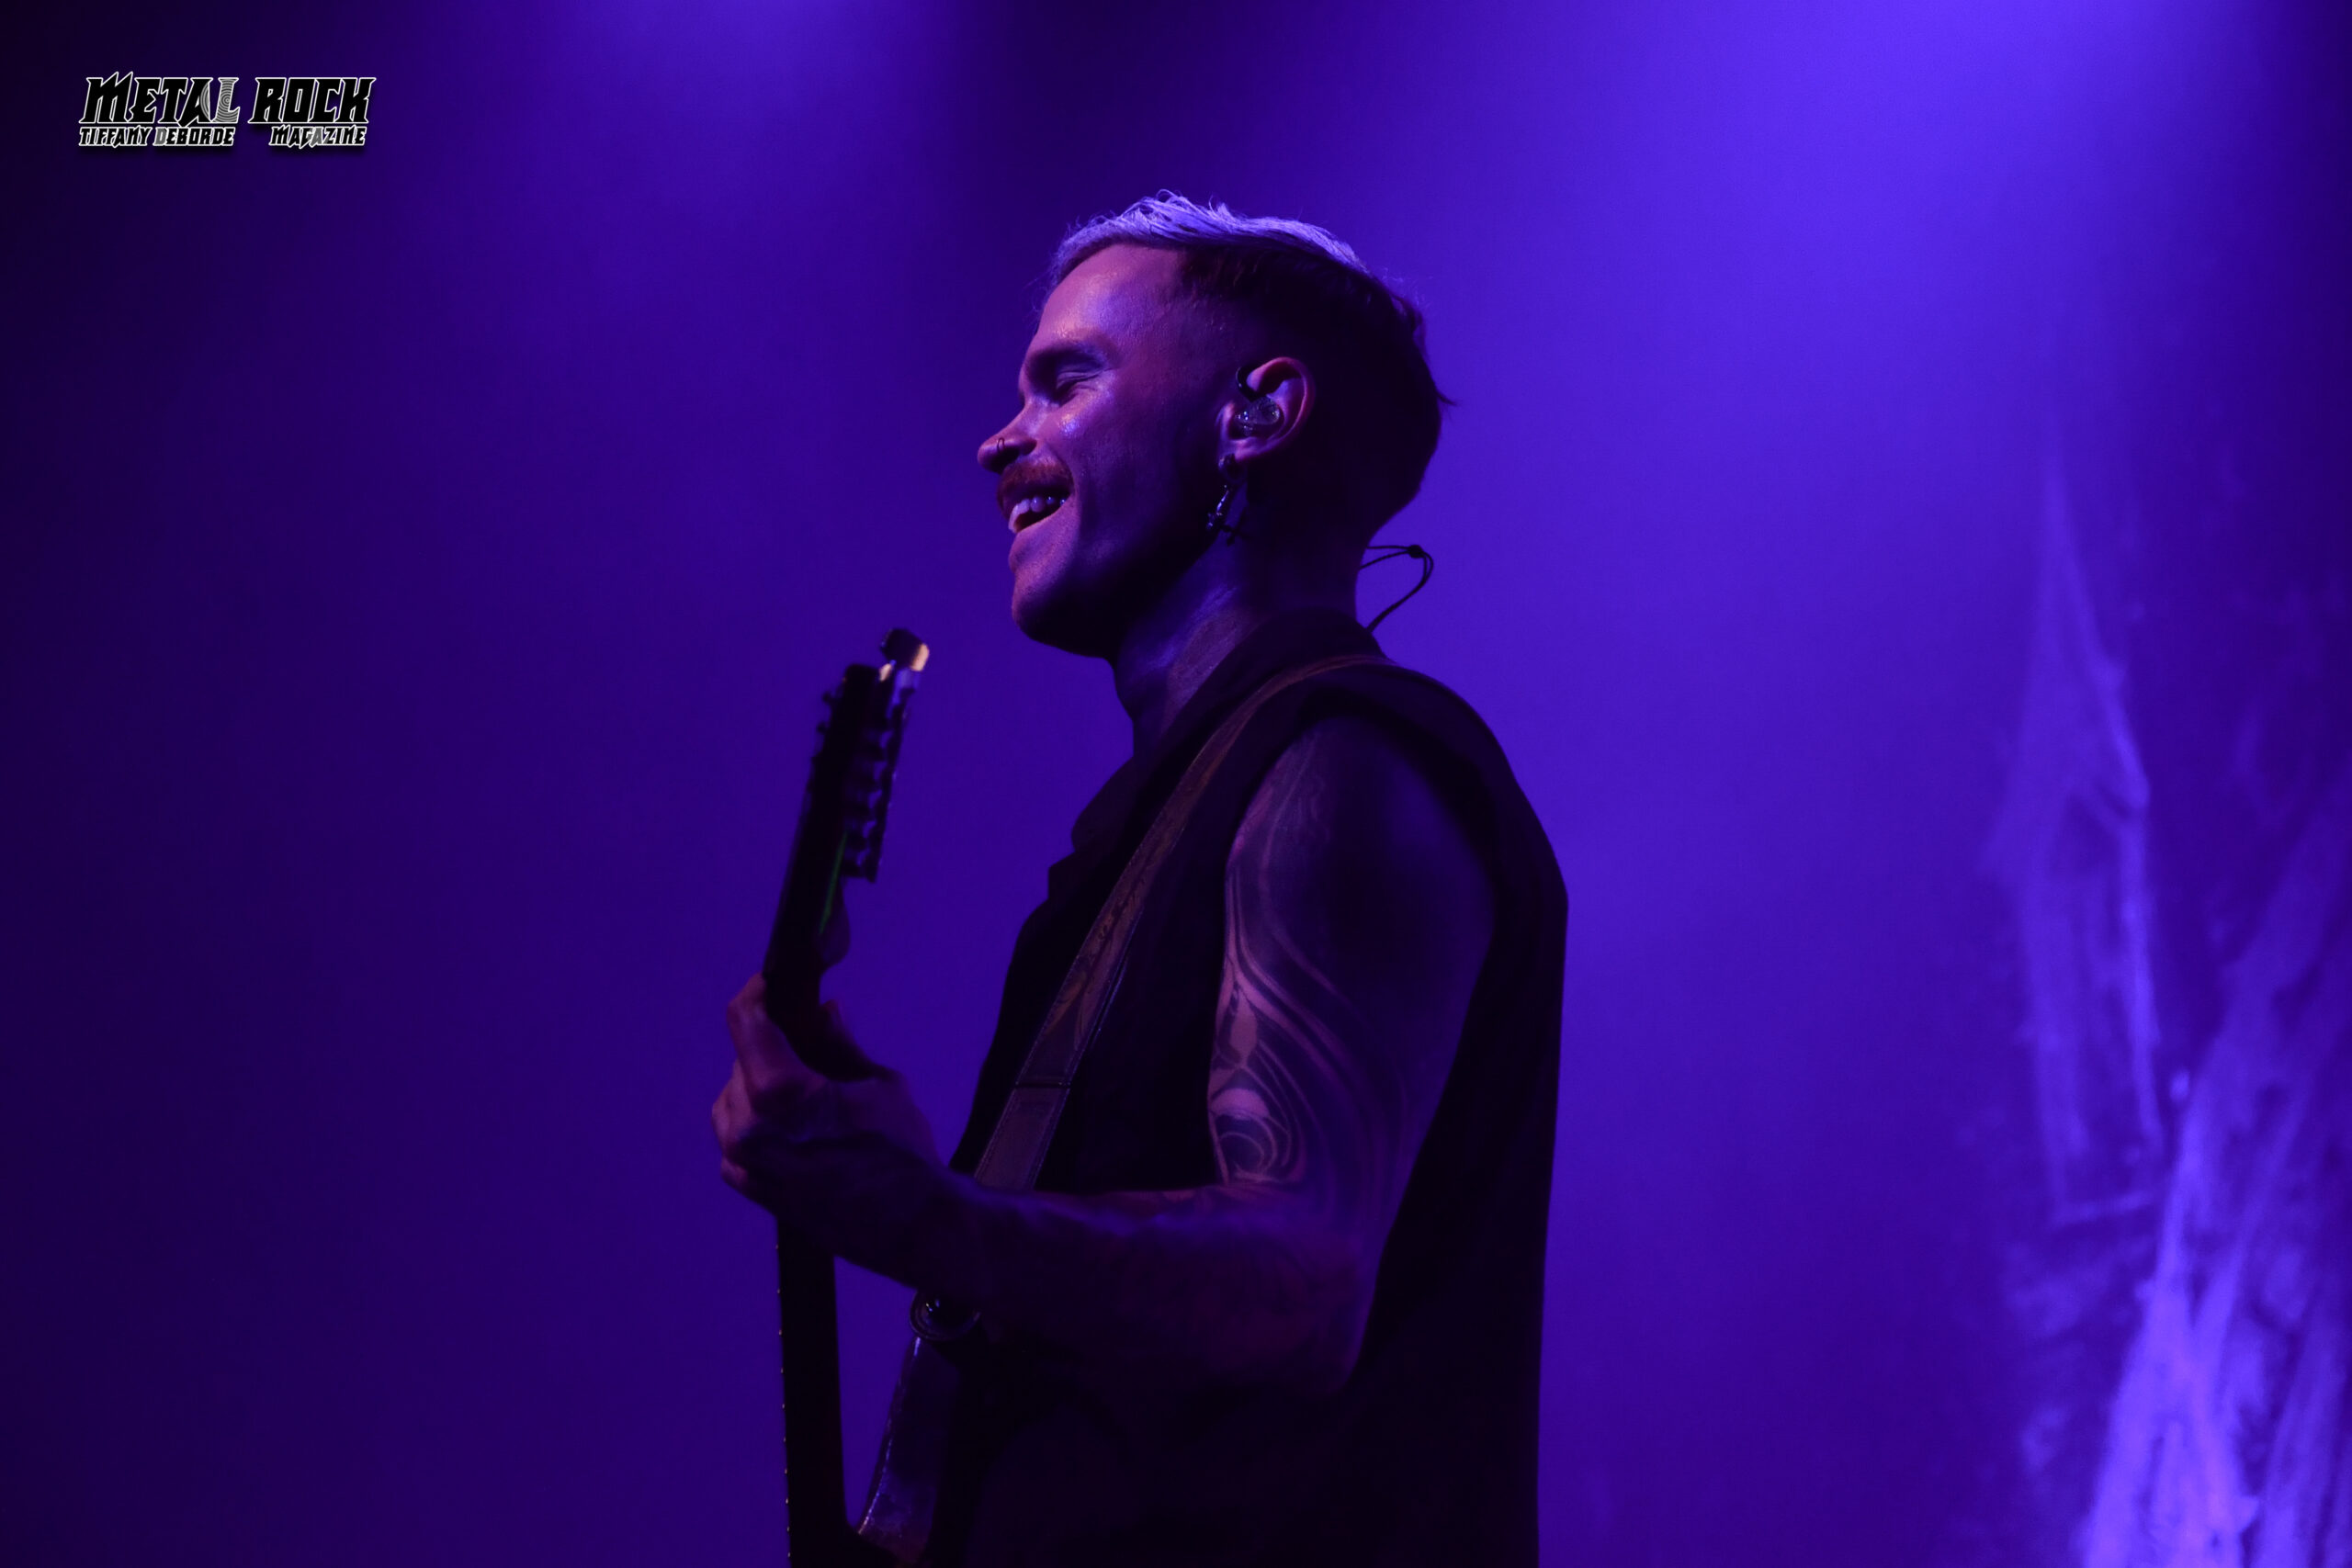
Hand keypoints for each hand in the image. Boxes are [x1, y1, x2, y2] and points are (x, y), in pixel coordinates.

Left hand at [712, 976, 942, 1256]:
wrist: (913, 1227)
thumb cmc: (903, 1155)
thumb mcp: (879, 1084)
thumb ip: (838, 1044)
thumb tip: (822, 1012)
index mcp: (779, 1094)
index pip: (746, 1020)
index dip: (760, 991)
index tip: (774, 982)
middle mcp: (748, 1128)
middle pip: (743, 1059)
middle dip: (773, 1043)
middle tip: (808, 1038)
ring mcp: (743, 1162)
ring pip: (735, 1096)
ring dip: (761, 1081)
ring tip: (807, 1086)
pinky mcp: (749, 1186)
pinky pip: (738, 1134)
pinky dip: (758, 1118)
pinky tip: (796, 1123)